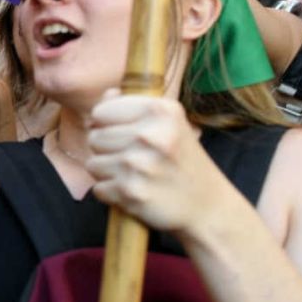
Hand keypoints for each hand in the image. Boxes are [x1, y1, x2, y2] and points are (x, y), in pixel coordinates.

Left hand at [84, 92, 234, 234]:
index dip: (107, 125)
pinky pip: (98, 189)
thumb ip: (135, 105)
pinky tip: (134, 191)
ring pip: (92, 164)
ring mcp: (139, 165)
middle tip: (134, 158)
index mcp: (160, 111)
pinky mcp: (131, 192)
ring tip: (134, 174)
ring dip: (108, 172)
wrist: (208, 206)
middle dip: (107, 150)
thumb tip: (107, 95)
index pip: (101, 112)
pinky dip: (112, 193)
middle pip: (94, 138)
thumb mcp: (170, 123)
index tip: (125, 135)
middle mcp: (150, 135)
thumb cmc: (183, 161)